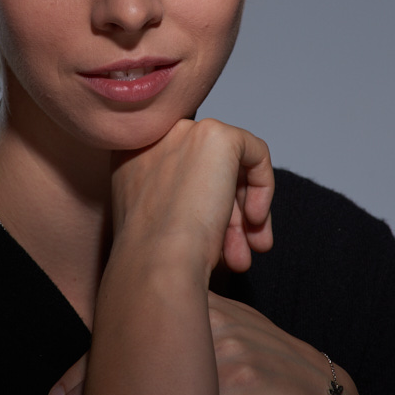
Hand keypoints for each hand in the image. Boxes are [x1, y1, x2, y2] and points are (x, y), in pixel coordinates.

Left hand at [39, 296, 359, 394]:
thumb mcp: (222, 365)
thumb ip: (183, 352)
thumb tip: (117, 375)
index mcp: (204, 308)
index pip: (129, 328)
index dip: (87, 367)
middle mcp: (216, 317)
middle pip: (132, 345)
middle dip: (86, 388)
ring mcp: (234, 344)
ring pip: (151, 374)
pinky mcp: (252, 376)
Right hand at [111, 118, 273, 275]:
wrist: (157, 261)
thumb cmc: (153, 254)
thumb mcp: (155, 219)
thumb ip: (174, 199)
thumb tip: (211, 203)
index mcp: (131, 154)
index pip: (180, 170)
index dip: (200, 204)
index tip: (211, 236)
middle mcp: (155, 136)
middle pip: (206, 168)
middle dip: (227, 214)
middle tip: (237, 251)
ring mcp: (185, 132)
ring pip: (231, 167)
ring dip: (243, 214)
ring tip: (245, 255)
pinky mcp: (218, 134)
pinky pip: (255, 153)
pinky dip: (263, 188)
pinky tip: (254, 221)